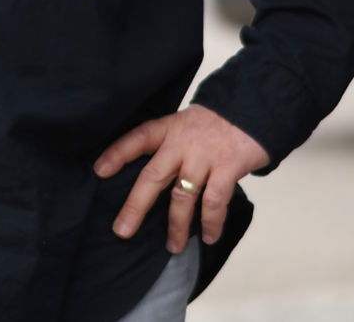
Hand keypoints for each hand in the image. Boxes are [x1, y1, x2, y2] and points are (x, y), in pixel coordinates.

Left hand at [94, 104, 268, 253]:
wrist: (254, 107)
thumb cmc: (217, 121)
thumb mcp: (186, 123)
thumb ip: (171, 145)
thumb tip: (154, 178)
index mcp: (168, 129)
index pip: (137, 139)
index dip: (117, 153)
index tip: (99, 170)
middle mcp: (182, 143)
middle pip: (153, 176)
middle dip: (135, 206)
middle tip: (122, 230)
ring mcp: (204, 156)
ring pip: (182, 195)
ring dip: (177, 225)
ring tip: (173, 246)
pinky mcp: (228, 167)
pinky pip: (214, 201)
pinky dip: (211, 222)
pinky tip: (209, 236)